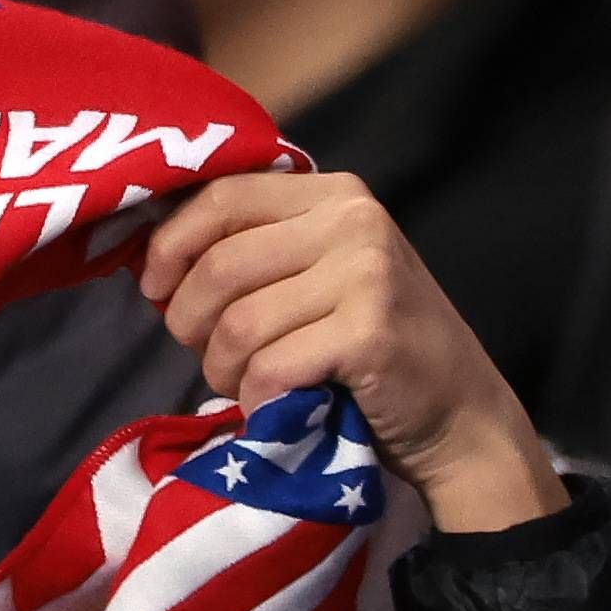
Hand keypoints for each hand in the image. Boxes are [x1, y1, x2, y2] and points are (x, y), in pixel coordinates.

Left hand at [139, 171, 562, 532]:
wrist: (460, 416)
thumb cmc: (372, 348)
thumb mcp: (321, 273)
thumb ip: (257, 249)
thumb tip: (150, 254)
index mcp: (334, 194)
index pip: (222, 195)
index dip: (171, 243)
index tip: (152, 287)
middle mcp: (353, 221)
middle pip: (220, 263)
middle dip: (189, 320)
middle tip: (203, 354)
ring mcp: (367, 275)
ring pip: (238, 322)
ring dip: (221, 368)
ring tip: (241, 384)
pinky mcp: (370, 334)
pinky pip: (270, 366)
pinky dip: (256, 399)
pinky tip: (271, 408)